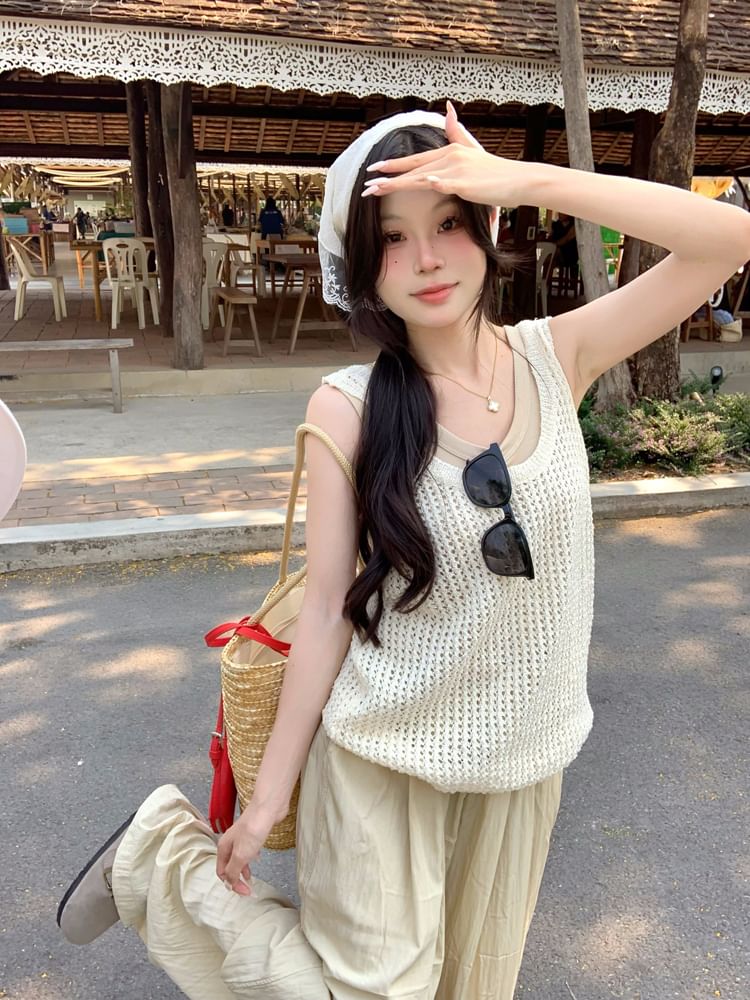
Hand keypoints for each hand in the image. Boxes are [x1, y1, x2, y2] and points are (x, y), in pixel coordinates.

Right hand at [216, 802, 275, 895]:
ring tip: (251, 878)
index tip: (245, 891)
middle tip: (248, 888)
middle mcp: (230, 843)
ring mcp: (241, 838)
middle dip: (237, 878)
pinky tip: (257, 858)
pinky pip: (248, 850)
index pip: (222, 872)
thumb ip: (233, 870)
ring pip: (238, 858)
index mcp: (223, 848)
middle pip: (229, 866)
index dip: (232, 884)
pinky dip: (251, 858)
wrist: (267, 808)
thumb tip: (229, 884)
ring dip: (243, 870)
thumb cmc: (253, 828)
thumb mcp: (241, 855)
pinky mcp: (253, 834)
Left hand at [361, 100, 533, 208]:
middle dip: (388, 178)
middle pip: (413, 170)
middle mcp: (450, 158)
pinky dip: (437, 183)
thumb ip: (457, 131)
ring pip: (422, 178)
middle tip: (366, 185)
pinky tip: (426, 183)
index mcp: (449, 152)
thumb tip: (449, 108)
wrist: (519, 179)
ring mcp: (458, 171)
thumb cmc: (495, 172)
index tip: (374, 170)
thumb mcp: (473, 149)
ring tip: (378, 190)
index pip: (415, 160)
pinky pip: (448, 184)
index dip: (394, 165)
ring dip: (399, 184)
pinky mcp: (467, 184)